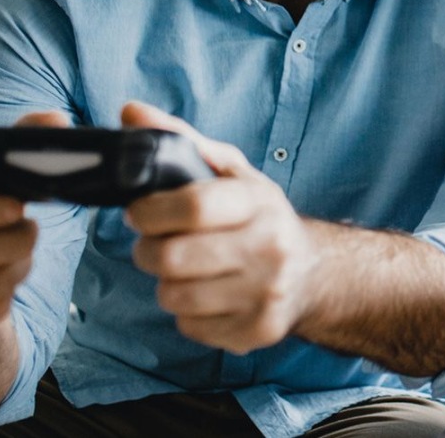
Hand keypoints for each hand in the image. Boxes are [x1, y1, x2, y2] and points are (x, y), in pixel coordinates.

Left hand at [123, 102, 319, 353]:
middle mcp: (270, 248)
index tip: (140, 213)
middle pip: (172, 258)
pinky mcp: (256, 332)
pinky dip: (188, 313)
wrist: (315, 272)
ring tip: (183, 269)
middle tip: (155, 243)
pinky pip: (190, 327)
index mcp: (260, 202)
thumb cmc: (259, 216)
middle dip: (148, 251)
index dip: (151, 212)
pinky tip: (208, 295)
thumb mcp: (230, 172)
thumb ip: (179, 140)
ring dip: (166, 283)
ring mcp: (265, 294)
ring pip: (174, 296)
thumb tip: (129, 110)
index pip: (193, 206)